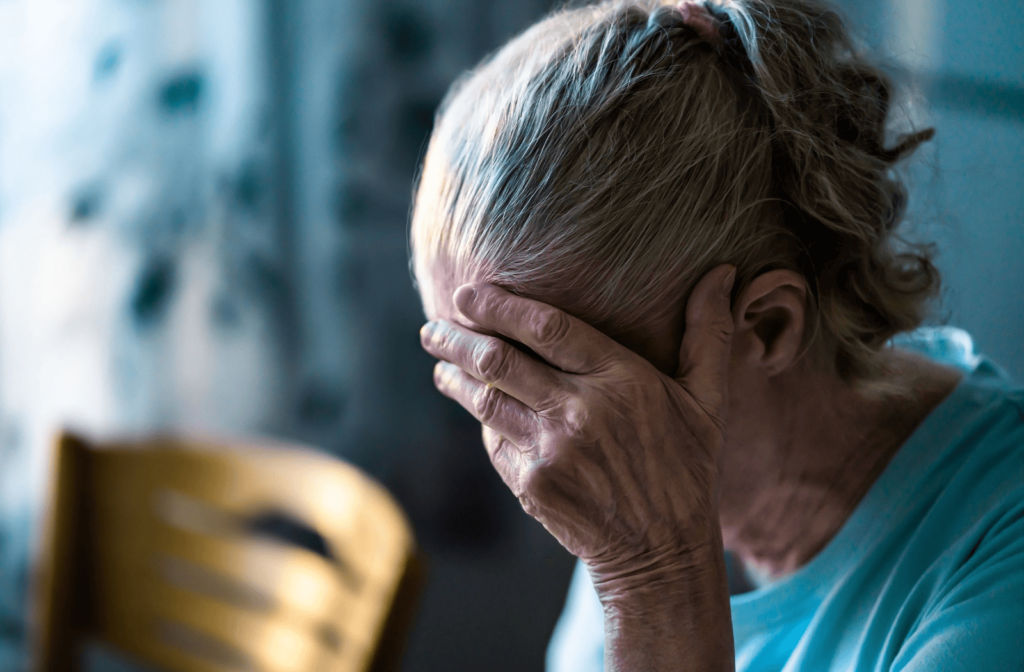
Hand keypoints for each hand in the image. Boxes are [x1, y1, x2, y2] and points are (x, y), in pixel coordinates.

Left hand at [419, 264, 736, 591]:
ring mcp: (550, 451)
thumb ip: (709, 335)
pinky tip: (475, 406)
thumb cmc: (688, 469)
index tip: (468, 292)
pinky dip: (481, 419)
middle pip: (499, 360)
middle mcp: (579, 412)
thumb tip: (723, 273)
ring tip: (438, 361)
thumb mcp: (708, 401)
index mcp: (621, 381)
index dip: (500, 305)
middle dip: (457, 338)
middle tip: (432, 326)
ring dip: (454, 376)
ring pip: (485, 400)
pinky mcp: (531, 484)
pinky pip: (493, 441)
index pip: (547, 327)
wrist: (663, 554)